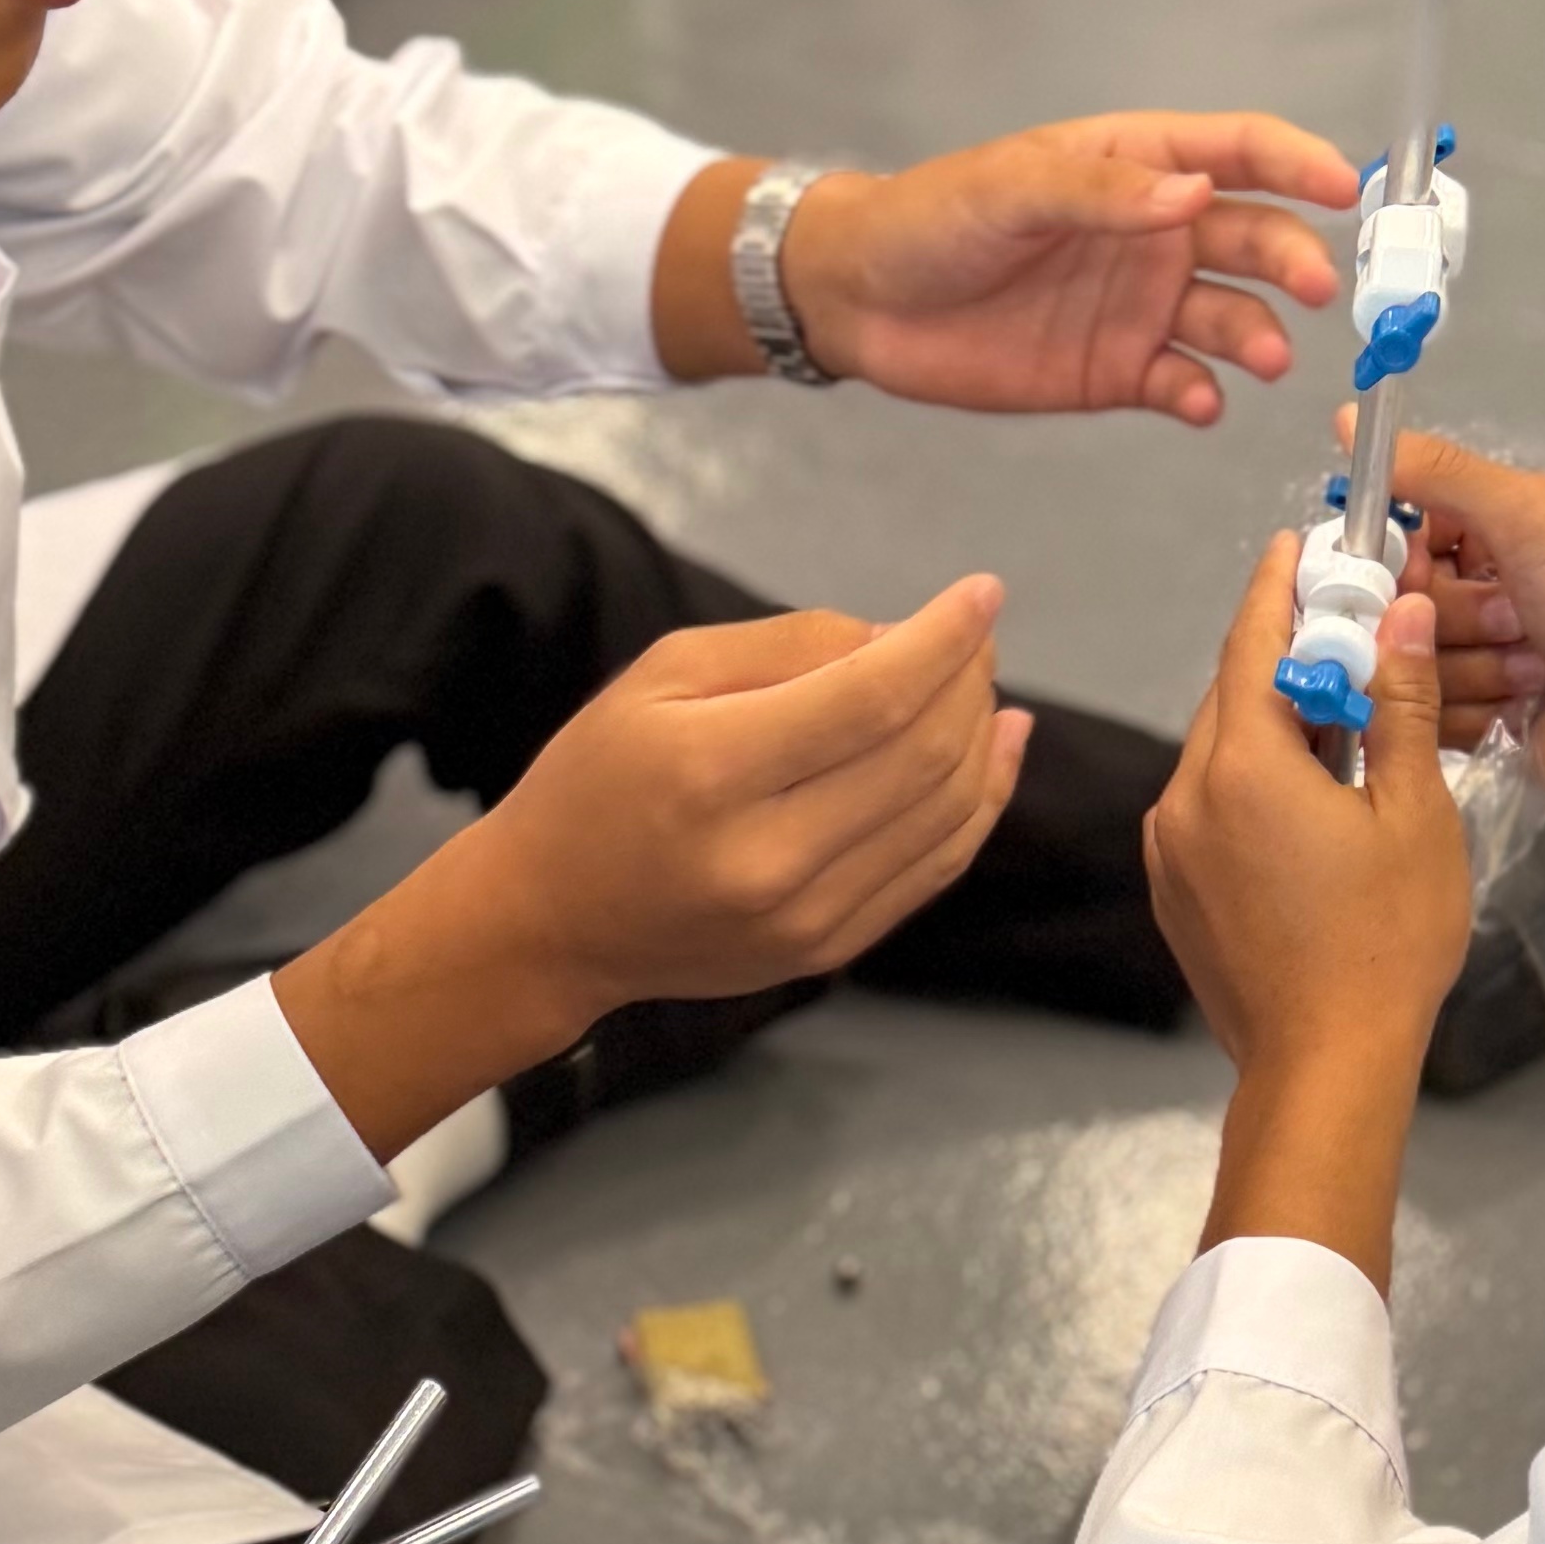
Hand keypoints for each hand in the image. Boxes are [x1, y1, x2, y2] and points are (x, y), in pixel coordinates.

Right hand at [273, 583, 1027, 1152]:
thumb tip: (901, 638)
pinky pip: (934, 867)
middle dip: (967, 680)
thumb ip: (787, 647)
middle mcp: (768, 858)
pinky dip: (979, 801)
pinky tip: (995, 748)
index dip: (943, 639)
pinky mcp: (828, 951)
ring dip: (980, 737)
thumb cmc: (597, 779)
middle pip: (921, 756)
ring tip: (980, 684)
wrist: (549, 924)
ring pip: (945, 813)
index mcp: (713, 772)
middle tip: (973, 637)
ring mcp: (806, 919)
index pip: (872, 697)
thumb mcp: (661, 677)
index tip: (984, 592)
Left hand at [655, 120, 1356, 426]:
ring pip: (1231, 316)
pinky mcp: (1117, 370)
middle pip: (1254, 239)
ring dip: (1257, 334)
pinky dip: (1201, 394)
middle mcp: (1156, 233)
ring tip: (1261, 355)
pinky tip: (1200, 400)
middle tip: (1316, 288)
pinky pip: (1182, 382)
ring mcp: (1141, 303)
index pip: (1240, 151)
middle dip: (1294, 259)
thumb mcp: (1013, 187)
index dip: (1300, 162)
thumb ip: (1103, 193)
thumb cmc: (932, 217)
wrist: (862, 301)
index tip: (1348, 187)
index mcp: (1138, 165)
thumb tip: (1195, 194)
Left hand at [1150, 536, 1468, 1086]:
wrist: (1323, 1066)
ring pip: (1219, 752)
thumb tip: (1399, 612)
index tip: (1297, 546)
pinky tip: (1307, 792)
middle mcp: (1185, 797)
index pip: (1252, 645)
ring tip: (1339, 714)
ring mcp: (1169, 848)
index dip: (1278, 588)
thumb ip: (1400, 705)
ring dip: (1271, 722)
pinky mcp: (1172, 889)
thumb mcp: (1415, 814)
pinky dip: (1252, 779)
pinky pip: (1208, 805)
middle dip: (1283, 656)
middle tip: (1340, 626)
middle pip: (1232, 696)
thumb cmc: (1385, 944)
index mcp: (1242, 767)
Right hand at [1404, 429, 1544, 1096]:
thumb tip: (1346, 418)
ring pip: (1415, 664)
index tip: (1424, 565)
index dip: (1400, 553)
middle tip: (1518, 618)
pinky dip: (1475, 713)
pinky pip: (1430, 717)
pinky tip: (1527, 706)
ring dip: (1477, 667)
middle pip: (1404, 603)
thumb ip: (1441, 471)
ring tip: (1539, 667)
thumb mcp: (1533, 513)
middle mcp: (1484, 589)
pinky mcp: (1481, 722)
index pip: (1403, 531)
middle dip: (1459, 615)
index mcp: (1497, 528)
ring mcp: (1482, 658)